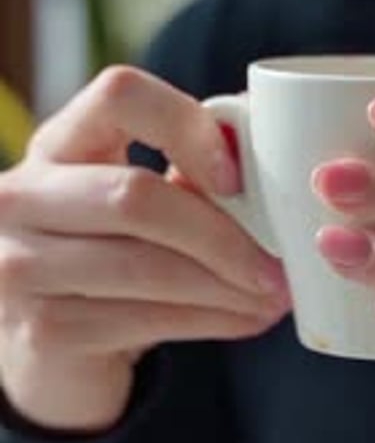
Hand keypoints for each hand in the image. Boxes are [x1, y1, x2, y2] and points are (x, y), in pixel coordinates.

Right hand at [0, 67, 288, 430]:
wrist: (49, 347)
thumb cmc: (108, 260)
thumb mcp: (134, 208)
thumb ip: (188, 178)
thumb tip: (279, 167)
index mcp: (57, 144)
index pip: (119, 95)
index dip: (187, 128)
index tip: (236, 179)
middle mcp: (23, 197)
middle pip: (135, 197)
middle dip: (223, 237)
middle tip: (280, 264)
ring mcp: (23, 267)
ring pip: (146, 267)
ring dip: (227, 287)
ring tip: (275, 296)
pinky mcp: (45, 331)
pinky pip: (145, 320)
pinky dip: (211, 321)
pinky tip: (247, 320)